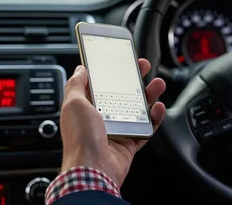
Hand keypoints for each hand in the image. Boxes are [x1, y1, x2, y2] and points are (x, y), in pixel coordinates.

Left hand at [59, 60, 165, 186]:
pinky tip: (158, 108)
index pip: (102, 84)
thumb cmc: (80, 139)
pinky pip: (147, 128)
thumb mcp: (73, 104)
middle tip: (144, 67)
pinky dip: (155, 118)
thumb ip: (76, 84)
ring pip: (138, 108)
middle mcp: (102, 118)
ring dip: (150, 95)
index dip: (112, 70)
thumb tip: (80, 69)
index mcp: (87, 108)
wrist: (93, 171)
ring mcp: (118, 130)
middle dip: (135, 79)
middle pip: (123, 93)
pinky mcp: (131, 142)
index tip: (122, 59)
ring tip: (158, 84)